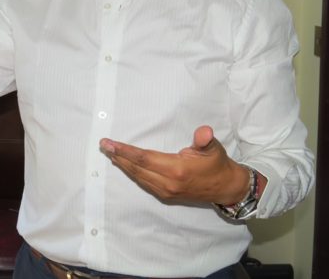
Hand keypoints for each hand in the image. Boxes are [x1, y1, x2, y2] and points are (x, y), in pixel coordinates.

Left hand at [100, 126, 250, 204]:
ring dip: (122, 165)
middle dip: (118, 156)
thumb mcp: (213, 148)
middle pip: (136, 168)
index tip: (110, 144)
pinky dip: (132, 173)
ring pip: (138, 177)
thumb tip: (204, 131)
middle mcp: (168, 183)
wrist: (225, 188)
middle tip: (103, 145)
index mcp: (176, 170)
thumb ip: (204, 139)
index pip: (144, 158)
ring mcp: (165, 191)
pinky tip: (124, 165)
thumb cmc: (217, 164)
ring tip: (110, 153)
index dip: (125, 151)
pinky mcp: (166, 195)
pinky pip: (143, 182)